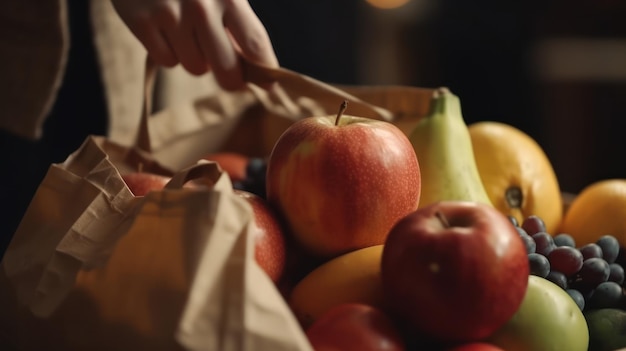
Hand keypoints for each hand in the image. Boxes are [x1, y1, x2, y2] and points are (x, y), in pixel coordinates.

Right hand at [112, 0, 278, 89]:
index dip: (264, 70)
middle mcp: (201, 5)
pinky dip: (168, 51)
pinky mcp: (141, 21)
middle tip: (227, 72)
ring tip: (188, 32)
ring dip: (195, 58)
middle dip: (230, 77)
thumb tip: (259, 69)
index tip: (269, 84)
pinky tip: (166, 29)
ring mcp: (169, 14)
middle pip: (227, 70)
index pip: (255, 44)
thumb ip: (238, 24)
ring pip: (195, 67)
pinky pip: (167, 61)